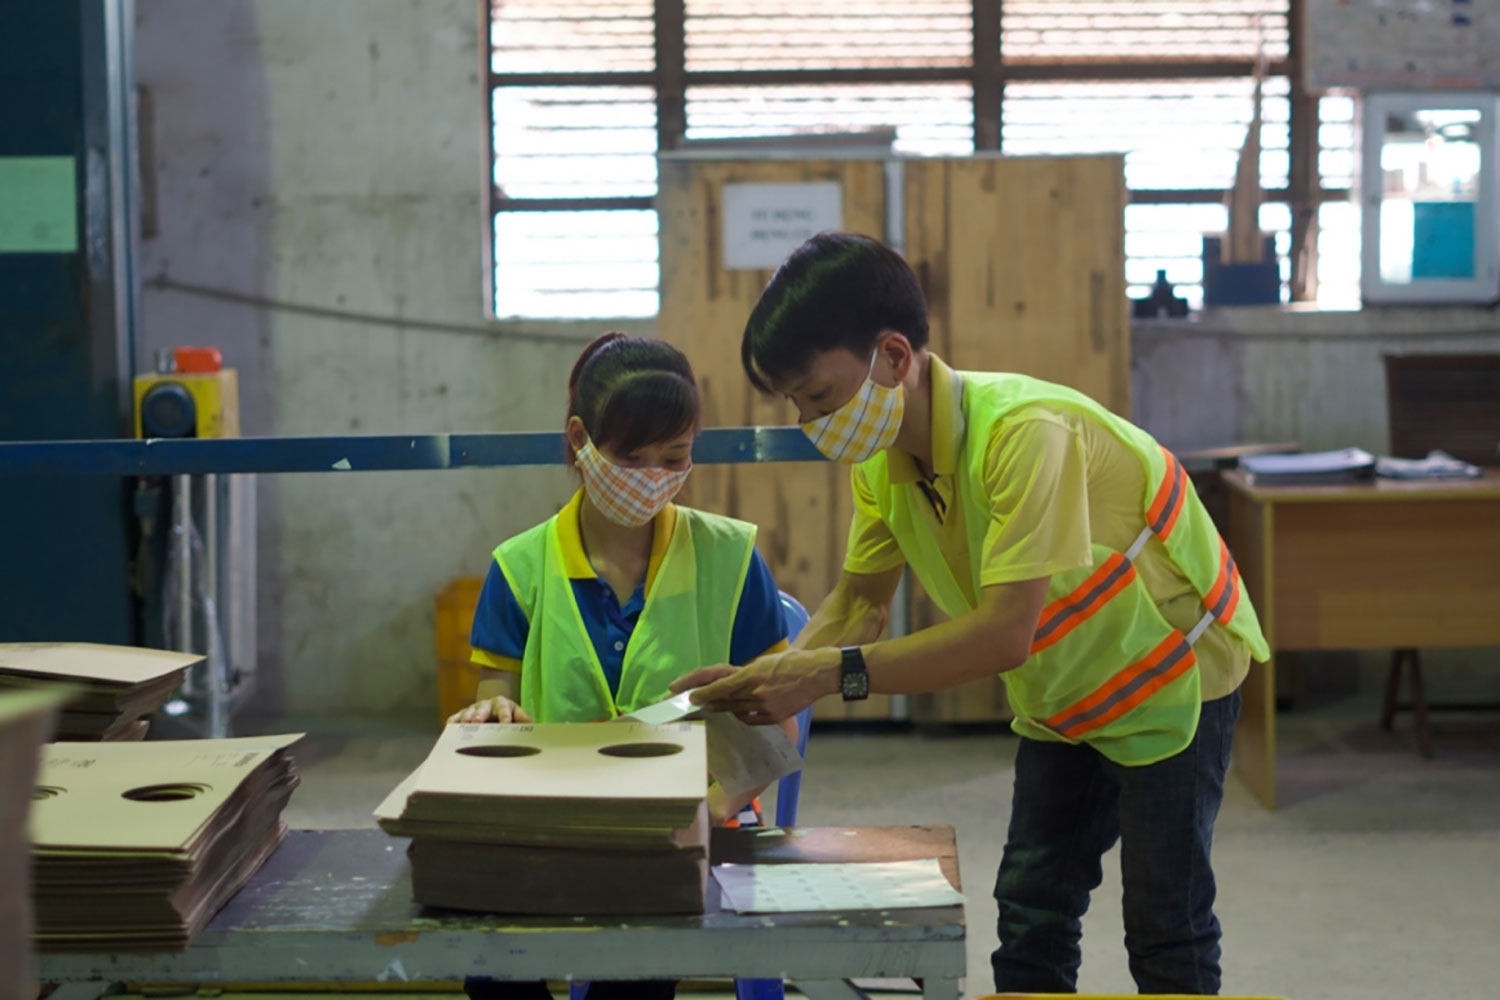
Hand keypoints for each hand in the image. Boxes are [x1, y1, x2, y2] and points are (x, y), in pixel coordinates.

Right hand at [448, 696, 532, 724]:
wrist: (491, 712)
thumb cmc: (505, 716)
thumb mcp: (515, 715)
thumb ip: (521, 718)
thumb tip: (529, 723)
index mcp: (501, 704)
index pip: (503, 708)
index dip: (505, 716)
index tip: (506, 724)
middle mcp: (485, 705)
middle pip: (482, 708)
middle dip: (480, 714)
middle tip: (477, 721)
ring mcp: (472, 710)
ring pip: (468, 713)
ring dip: (466, 718)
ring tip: (465, 724)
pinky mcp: (460, 716)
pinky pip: (455, 719)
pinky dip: (452, 724)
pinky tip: (449, 729)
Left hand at [671, 648, 840, 724]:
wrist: (817, 673)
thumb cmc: (791, 663)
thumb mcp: (765, 662)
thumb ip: (747, 673)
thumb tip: (731, 683)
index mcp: (752, 673)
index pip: (721, 686)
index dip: (704, 693)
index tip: (691, 697)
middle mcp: (756, 690)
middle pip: (725, 700)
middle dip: (708, 702)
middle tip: (694, 704)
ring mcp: (765, 705)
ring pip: (736, 710)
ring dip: (722, 709)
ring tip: (711, 708)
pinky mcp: (774, 716)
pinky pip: (751, 719)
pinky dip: (742, 716)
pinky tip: (737, 713)